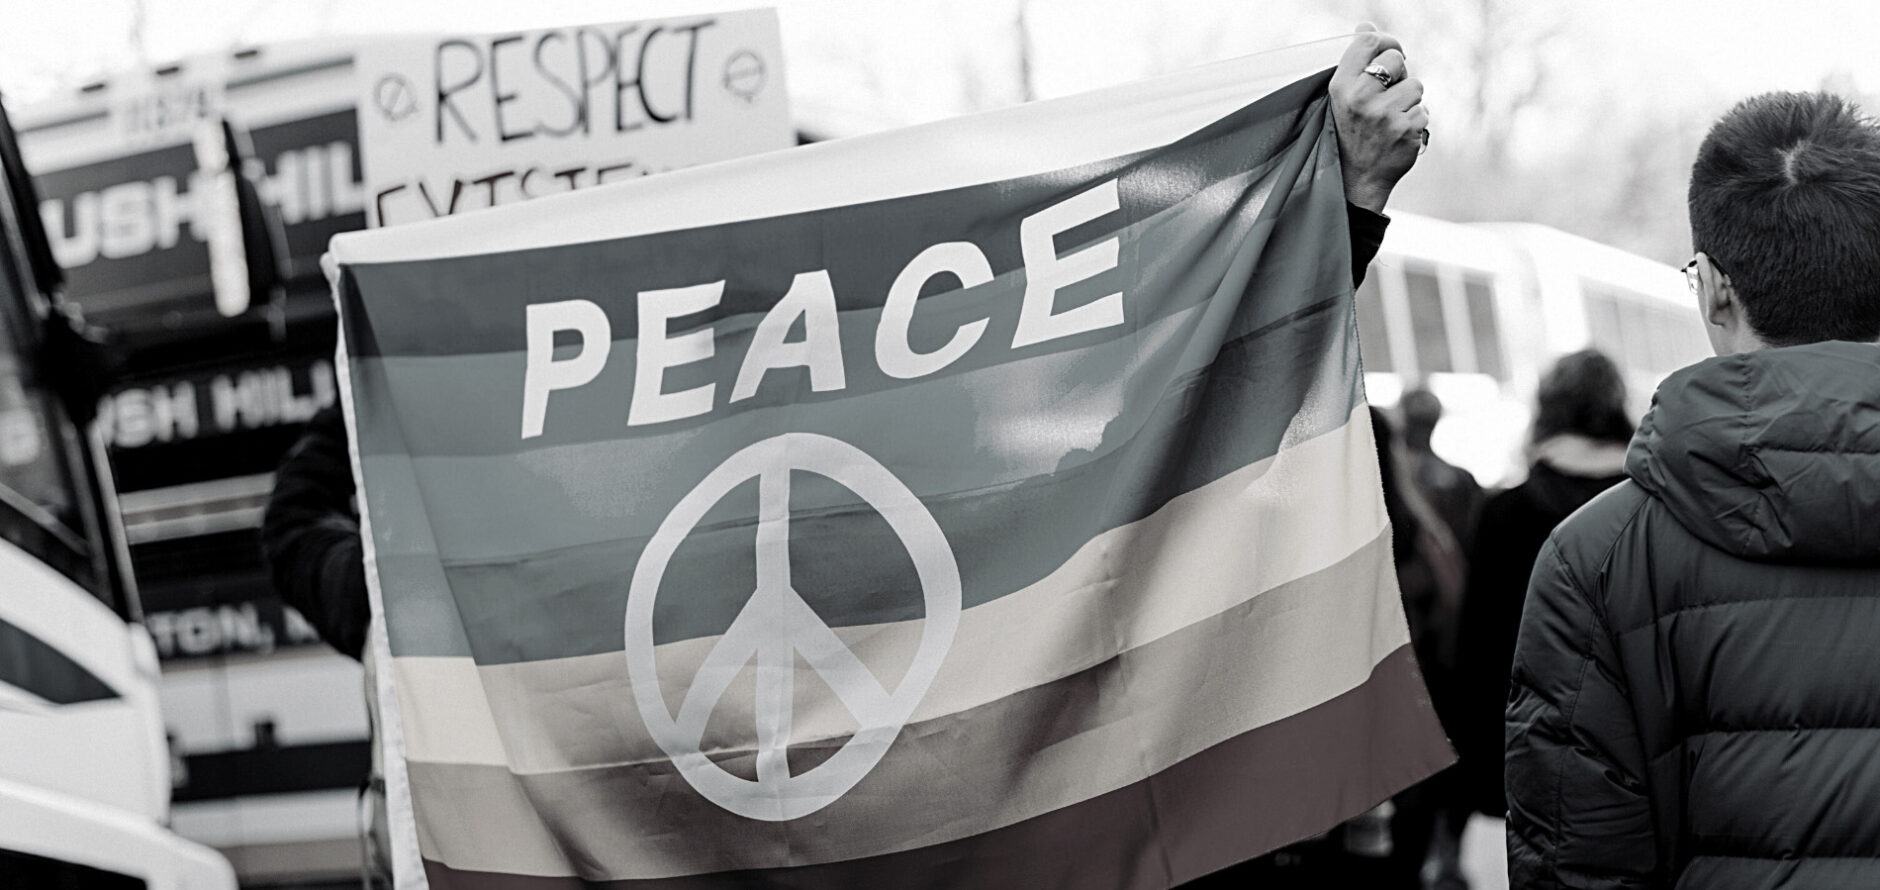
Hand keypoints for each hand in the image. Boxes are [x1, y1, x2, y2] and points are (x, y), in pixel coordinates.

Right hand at [1330, 23, 1428, 214]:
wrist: (1354, 180)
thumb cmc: (1349, 133)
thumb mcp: (1342, 97)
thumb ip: (1355, 62)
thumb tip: (1365, 26)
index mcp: (1341, 86)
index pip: (1368, 42)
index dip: (1385, 42)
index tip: (1390, 51)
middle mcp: (1361, 98)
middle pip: (1397, 59)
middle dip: (1398, 74)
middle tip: (1387, 95)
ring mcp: (1385, 115)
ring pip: (1415, 85)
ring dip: (1409, 100)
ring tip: (1390, 119)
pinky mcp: (1407, 129)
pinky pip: (1423, 110)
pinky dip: (1415, 121)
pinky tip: (1397, 134)